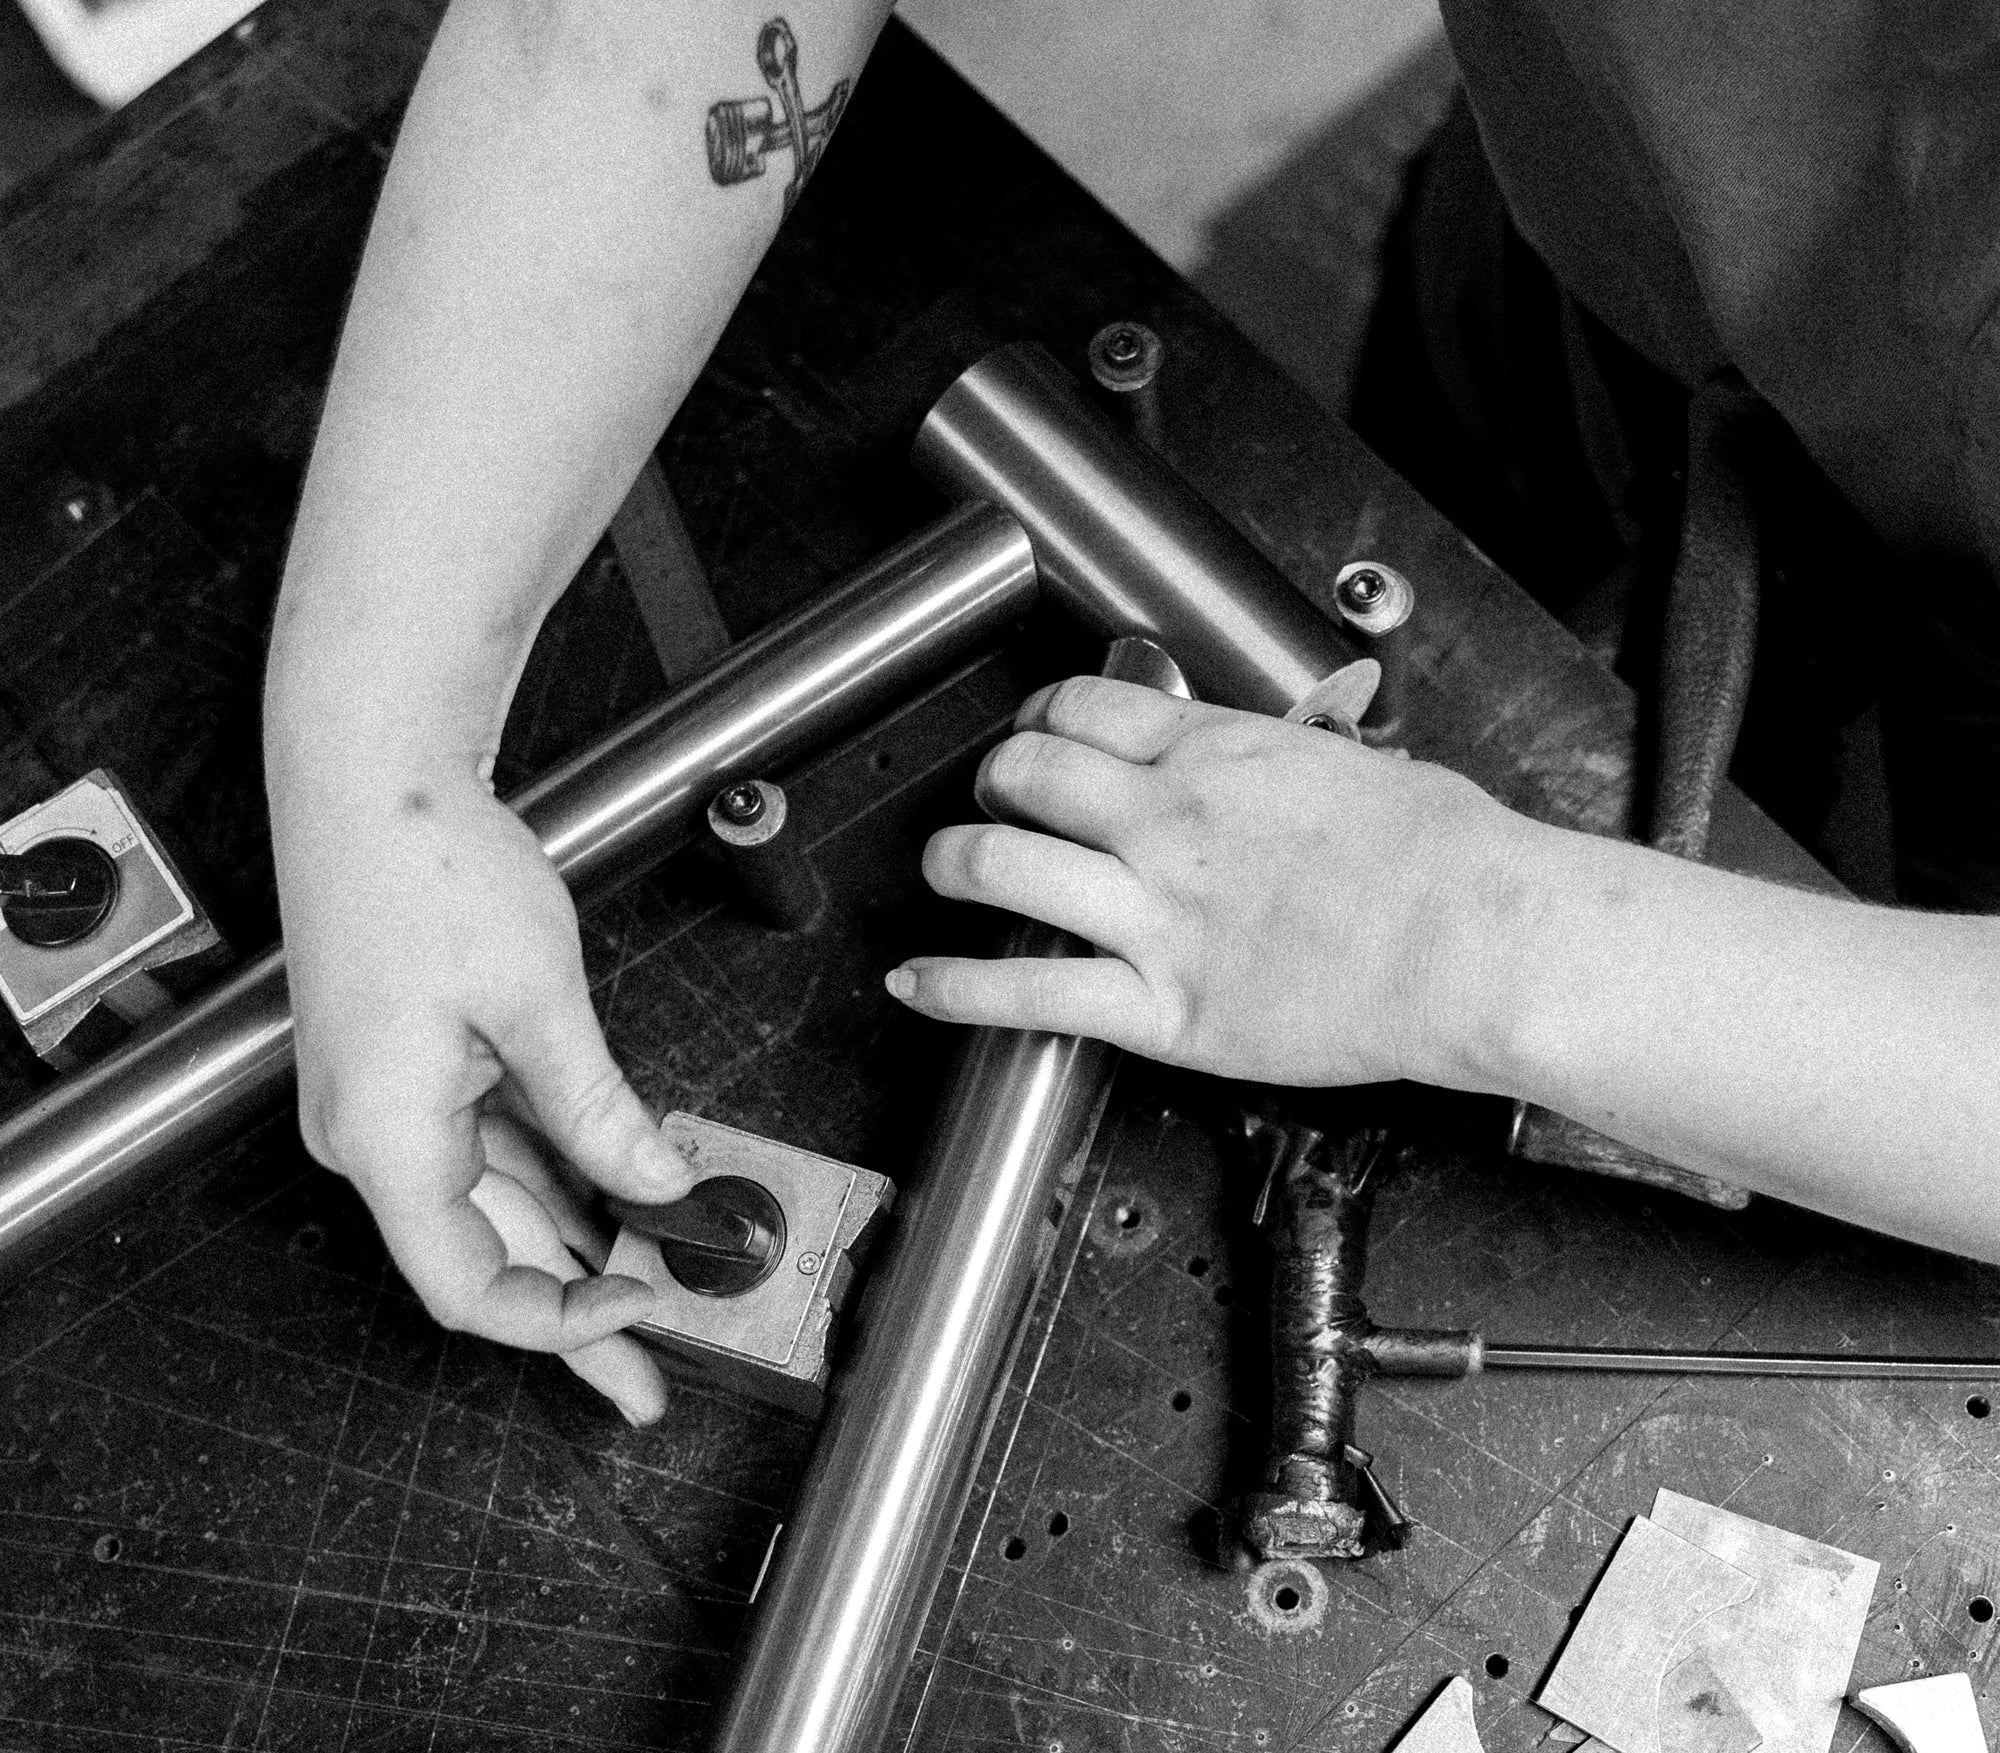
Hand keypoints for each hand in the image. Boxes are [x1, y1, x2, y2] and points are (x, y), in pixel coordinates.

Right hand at [273, 774, 691, 1425]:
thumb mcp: (535, 1000)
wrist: (369, 773)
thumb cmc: (423, 865)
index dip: (559, 1320)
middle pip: (484, 1259)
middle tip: (644, 1379)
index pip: (470, 1287)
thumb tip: (656, 1183)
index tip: (644, 1312)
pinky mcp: (413, 1067)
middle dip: (574, 1316)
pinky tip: (617, 1203)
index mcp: (385, 1136)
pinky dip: (558, 1176)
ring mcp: (390, 1102)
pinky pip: (492, 1146)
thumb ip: (597, 1109)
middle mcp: (372, 1135)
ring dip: (574, 1247)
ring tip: (651, 1299)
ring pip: (495, 1205)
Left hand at [885, 676, 1531, 1089]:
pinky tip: (916, 983)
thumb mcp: (1355, 768)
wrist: (1480, 943)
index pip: (1077, 709)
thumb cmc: (1447, 859)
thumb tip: (1273, 760)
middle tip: (992, 802)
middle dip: (990, 783)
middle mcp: (1167, 822)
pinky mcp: (1162, 1006)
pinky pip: (1026, 991)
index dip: (1034, 720)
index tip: (1032, 739)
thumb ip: (1282, 766)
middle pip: (1021, 774)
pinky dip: (952, 987)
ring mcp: (1156, 915)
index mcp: (1215, 753)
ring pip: (999, 866)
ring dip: (954, 864)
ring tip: (947, 871)